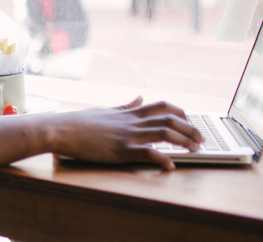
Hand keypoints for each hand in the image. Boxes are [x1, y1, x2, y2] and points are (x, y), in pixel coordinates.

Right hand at [47, 96, 204, 170]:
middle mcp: (132, 122)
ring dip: (184, 141)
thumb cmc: (79, 122)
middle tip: (201, 139)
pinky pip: (147, 152)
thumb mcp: (106, 111)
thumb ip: (125, 106)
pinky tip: (170, 166)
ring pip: (164, 132)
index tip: (189, 122)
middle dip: (190, 128)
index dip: (181, 113)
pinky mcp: (121, 150)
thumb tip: (139, 97)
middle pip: (170, 119)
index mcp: (129, 113)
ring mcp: (128, 135)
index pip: (162, 106)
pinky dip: (162, 159)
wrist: (61, 129)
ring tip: (195, 150)